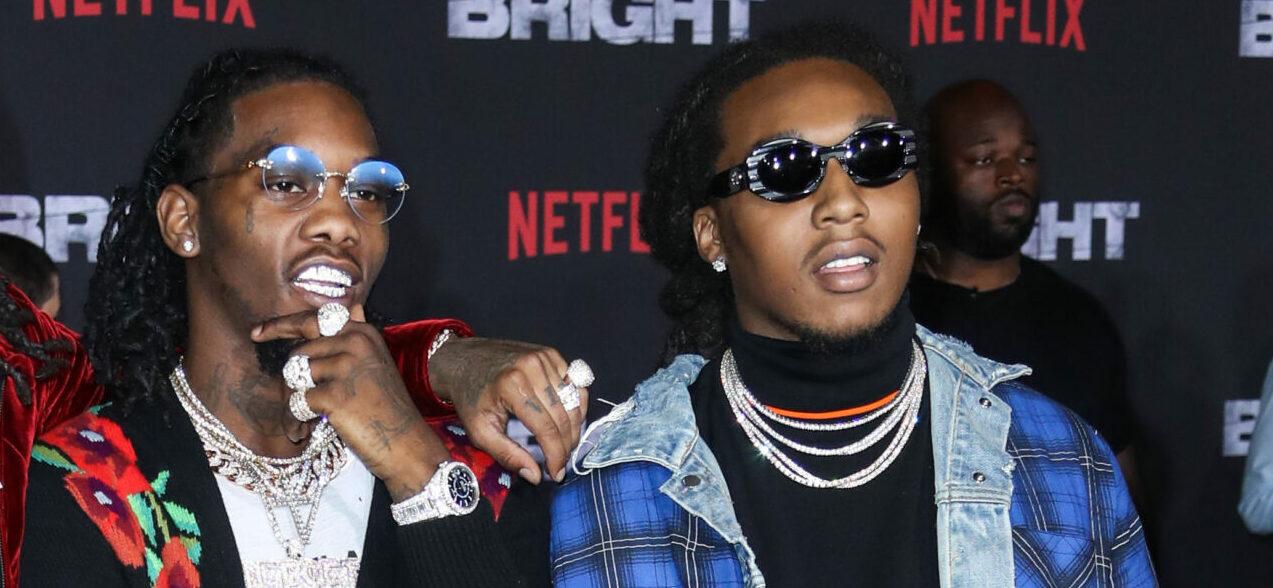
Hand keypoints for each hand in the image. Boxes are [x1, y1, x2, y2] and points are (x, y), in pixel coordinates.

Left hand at [252, 305, 450, 501]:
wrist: (405, 442)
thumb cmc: (388, 406)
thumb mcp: (378, 362)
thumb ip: (359, 334)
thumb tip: (354, 306)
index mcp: (363, 333)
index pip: (313, 320)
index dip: (282, 325)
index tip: (257, 333)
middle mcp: (355, 344)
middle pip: (299, 353)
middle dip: (294, 381)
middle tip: (300, 402)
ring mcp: (345, 368)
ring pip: (294, 377)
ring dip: (294, 401)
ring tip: (307, 419)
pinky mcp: (334, 395)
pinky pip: (296, 402)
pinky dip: (294, 420)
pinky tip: (302, 431)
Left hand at [428, 337, 587, 483]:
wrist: (464, 361)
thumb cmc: (471, 398)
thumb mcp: (480, 431)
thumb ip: (507, 455)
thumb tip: (536, 476)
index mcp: (512, 385)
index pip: (546, 427)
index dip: (556, 454)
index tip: (556, 473)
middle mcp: (532, 367)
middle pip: (563, 415)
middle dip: (566, 445)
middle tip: (561, 463)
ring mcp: (544, 357)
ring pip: (574, 400)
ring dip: (574, 427)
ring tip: (565, 445)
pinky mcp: (550, 354)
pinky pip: (574, 384)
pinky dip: (575, 405)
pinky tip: (568, 421)